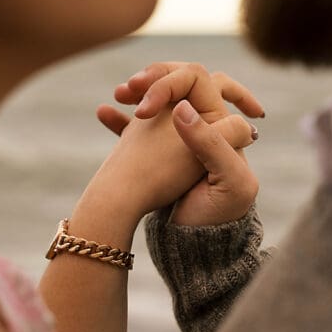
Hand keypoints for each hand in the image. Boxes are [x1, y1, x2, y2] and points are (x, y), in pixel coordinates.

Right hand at [97, 63, 262, 226]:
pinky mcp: (158, 157)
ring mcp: (180, 142)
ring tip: (118, 94)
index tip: (149, 96)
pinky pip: (138, 130)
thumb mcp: (229, 181)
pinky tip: (102, 112)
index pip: (204, 82)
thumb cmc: (216, 218)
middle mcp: (205, 129)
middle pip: (180, 85)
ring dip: (138, 94)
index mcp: (225, 128)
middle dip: (156, 80)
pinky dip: (122, 120)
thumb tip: (184, 108)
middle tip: (130, 87)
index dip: (177, 80)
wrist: (195, 251)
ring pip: (158, 102)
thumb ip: (214, 142)